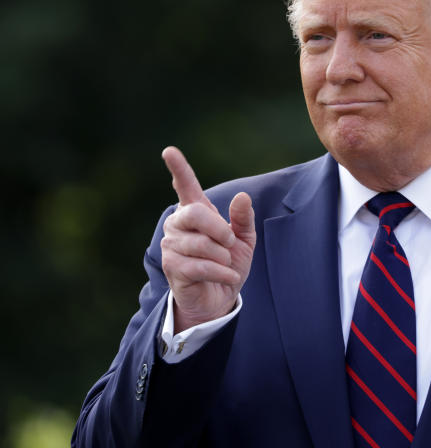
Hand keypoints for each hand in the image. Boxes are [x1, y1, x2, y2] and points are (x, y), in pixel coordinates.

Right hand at [160, 146, 255, 332]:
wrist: (220, 297)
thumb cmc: (228, 263)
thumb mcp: (244, 239)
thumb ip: (243, 219)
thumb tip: (242, 196)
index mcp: (195, 213)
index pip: (186, 187)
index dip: (179, 169)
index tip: (169, 151)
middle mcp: (178, 225)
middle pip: (196, 214)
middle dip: (219, 230)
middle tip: (229, 243)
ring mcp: (171, 246)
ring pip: (202, 244)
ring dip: (223, 257)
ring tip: (225, 264)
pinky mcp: (172, 268)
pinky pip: (201, 266)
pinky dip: (222, 272)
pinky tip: (227, 277)